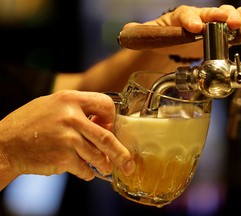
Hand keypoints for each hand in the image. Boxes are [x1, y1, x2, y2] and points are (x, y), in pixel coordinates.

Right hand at [0, 90, 134, 183]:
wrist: (4, 143)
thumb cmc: (30, 122)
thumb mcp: (53, 105)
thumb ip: (78, 110)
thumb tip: (102, 122)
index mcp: (71, 100)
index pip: (106, 104)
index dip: (112, 117)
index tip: (110, 127)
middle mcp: (72, 118)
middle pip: (107, 137)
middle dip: (121, 153)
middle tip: (128, 163)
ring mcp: (68, 139)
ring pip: (98, 156)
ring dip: (104, 165)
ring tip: (106, 168)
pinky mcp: (62, 158)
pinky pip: (85, 169)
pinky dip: (88, 173)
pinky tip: (86, 172)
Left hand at [123, 5, 240, 56]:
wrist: (174, 42)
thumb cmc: (163, 36)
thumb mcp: (149, 34)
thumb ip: (139, 31)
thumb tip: (127, 30)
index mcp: (178, 17)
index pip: (184, 15)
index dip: (190, 20)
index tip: (195, 29)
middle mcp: (197, 17)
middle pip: (210, 12)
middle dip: (220, 17)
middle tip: (228, 23)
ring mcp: (211, 24)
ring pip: (226, 15)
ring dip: (237, 18)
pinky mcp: (221, 33)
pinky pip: (235, 26)